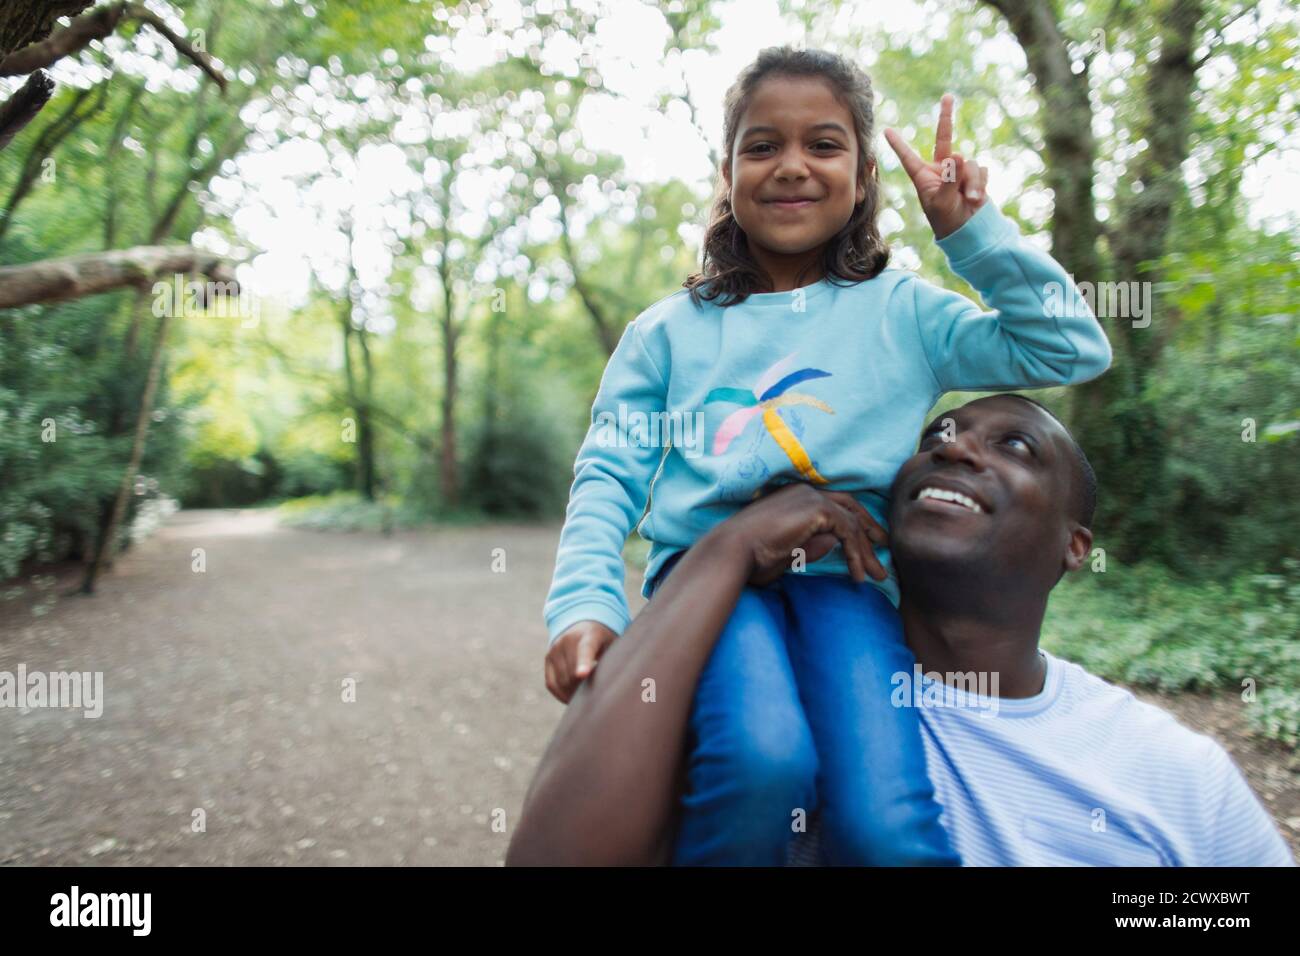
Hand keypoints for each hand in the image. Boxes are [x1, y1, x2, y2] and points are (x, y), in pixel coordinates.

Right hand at [545, 620, 617, 703]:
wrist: (584, 624)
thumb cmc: (604, 641)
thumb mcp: (613, 645)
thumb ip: (614, 661)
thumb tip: (614, 687)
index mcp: (590, 635)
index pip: (585, 650)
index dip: (583, 663)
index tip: (582, 674)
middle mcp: (568, 639)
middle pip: (572, 673)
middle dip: (582, 689)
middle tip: (596, 699)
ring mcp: (555, 648)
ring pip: (562, 682)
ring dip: (572, 694)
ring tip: (586, 698)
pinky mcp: (548, 657)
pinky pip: (551, 683)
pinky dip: (561, 695)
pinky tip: (572, 700)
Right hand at [712, 483, 888, 587]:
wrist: (732, 551)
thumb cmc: (749, 557)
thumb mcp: (787, 551)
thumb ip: (812, 545)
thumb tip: (834, 544)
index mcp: (795, 497)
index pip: (834, 504)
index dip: (854, 521)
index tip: (868, 541)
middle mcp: (805, 491)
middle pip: (850, 506)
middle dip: (869, 529)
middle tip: (883, 548)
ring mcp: (812, 497)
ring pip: (853, 521)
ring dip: (866, 549)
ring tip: (876, 574)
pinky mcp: (817, 509)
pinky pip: (849, 531)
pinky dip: (856, 554)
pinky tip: (856, 575)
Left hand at [884, 93, 987, 239]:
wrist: (968, 231)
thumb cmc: (947, 220)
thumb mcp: (943, 202)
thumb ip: (950, 179)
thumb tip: (959, 155)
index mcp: (923, 176)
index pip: (908, 157)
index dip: (898, 145)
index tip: (886, 130)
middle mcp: (941, 169)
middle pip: (944, 137)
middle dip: (946, 116)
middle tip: (947, 96)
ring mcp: (959, 170)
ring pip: (968, 162)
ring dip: (971, 181)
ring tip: (970, 199)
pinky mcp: (975, 175)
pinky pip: (980, 171)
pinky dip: (980, 184)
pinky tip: (976, 199)